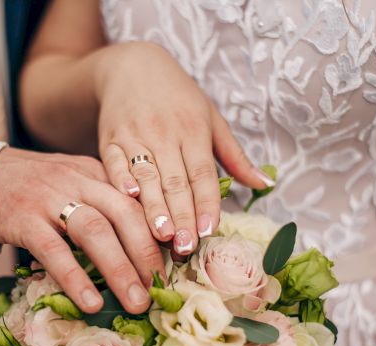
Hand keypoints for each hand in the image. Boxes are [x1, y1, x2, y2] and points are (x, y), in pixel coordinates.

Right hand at [0, 147, 164, 313]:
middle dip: (148, 252)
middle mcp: (78, 181)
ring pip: (93, 231)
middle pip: (124, 213)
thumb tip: (139, 243)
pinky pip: (53, 251)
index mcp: (95, 173)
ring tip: (136, 302)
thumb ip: (101, 202)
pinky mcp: (22, 220)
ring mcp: (49, 198)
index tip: (175, 260)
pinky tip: (90, 302)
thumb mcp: (72, 182)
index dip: (159, 231)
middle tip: (161, 288)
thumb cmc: (32, 188)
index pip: (136, 200)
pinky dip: (75, 278)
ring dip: (119, 269)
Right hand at [95, 42, 272, 254]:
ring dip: (153, 207)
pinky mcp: (109, 139)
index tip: (210, 231)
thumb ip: (235, 155)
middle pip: (175, 181)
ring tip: (161, 235)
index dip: (207, 203)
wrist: (131, 66)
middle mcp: (165, 134)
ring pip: (146, 175)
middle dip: (182, 216)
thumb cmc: (177, 96)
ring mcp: (135, 135)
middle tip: (186, 247)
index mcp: (193, 130)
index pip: (203, 173)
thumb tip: (266, 183)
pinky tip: (128, 196)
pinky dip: (120, 179)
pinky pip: (114, 162)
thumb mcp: (211, 117)